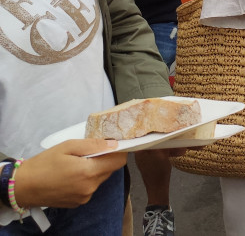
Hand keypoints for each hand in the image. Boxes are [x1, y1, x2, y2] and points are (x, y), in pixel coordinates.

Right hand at [12, 139, 126, 208]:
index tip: (113, 144)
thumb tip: (114, 144)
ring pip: (100, 178)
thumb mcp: (68, 147)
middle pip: (110, 170)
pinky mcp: (78, 203)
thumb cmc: (44, 163)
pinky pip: (90, 187)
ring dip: (95, 169)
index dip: (119, 151)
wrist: (22, 187)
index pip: (119, 161)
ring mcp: (84, 197)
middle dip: (105, 159)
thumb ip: (93, 145)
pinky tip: (72, 175)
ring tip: (77, 163)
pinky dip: (86, 179)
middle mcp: (90, 187)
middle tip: (90, 151)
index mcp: (89, 172)